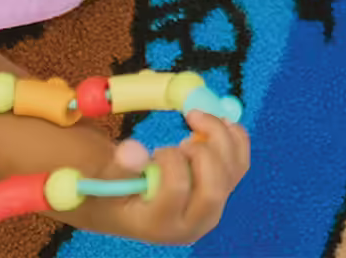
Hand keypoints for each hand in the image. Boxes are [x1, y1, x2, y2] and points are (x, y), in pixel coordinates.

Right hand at [94, 112, 250, 242]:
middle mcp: (192, 223)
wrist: (131, 209)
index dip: (171, 161)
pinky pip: (240, 163)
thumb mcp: (105, 183)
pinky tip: (220, 121)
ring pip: (232, 171)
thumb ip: (118, 168)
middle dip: (204, 151)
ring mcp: (212, 209)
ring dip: (220, 136)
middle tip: (184, 134)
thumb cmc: (113, 195)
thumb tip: (134, 151)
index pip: (177, 190)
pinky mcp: (223, 193)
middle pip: (214, 188)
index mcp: (160, 225)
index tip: (157, 150)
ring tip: (196, 119)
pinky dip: (235, 137)